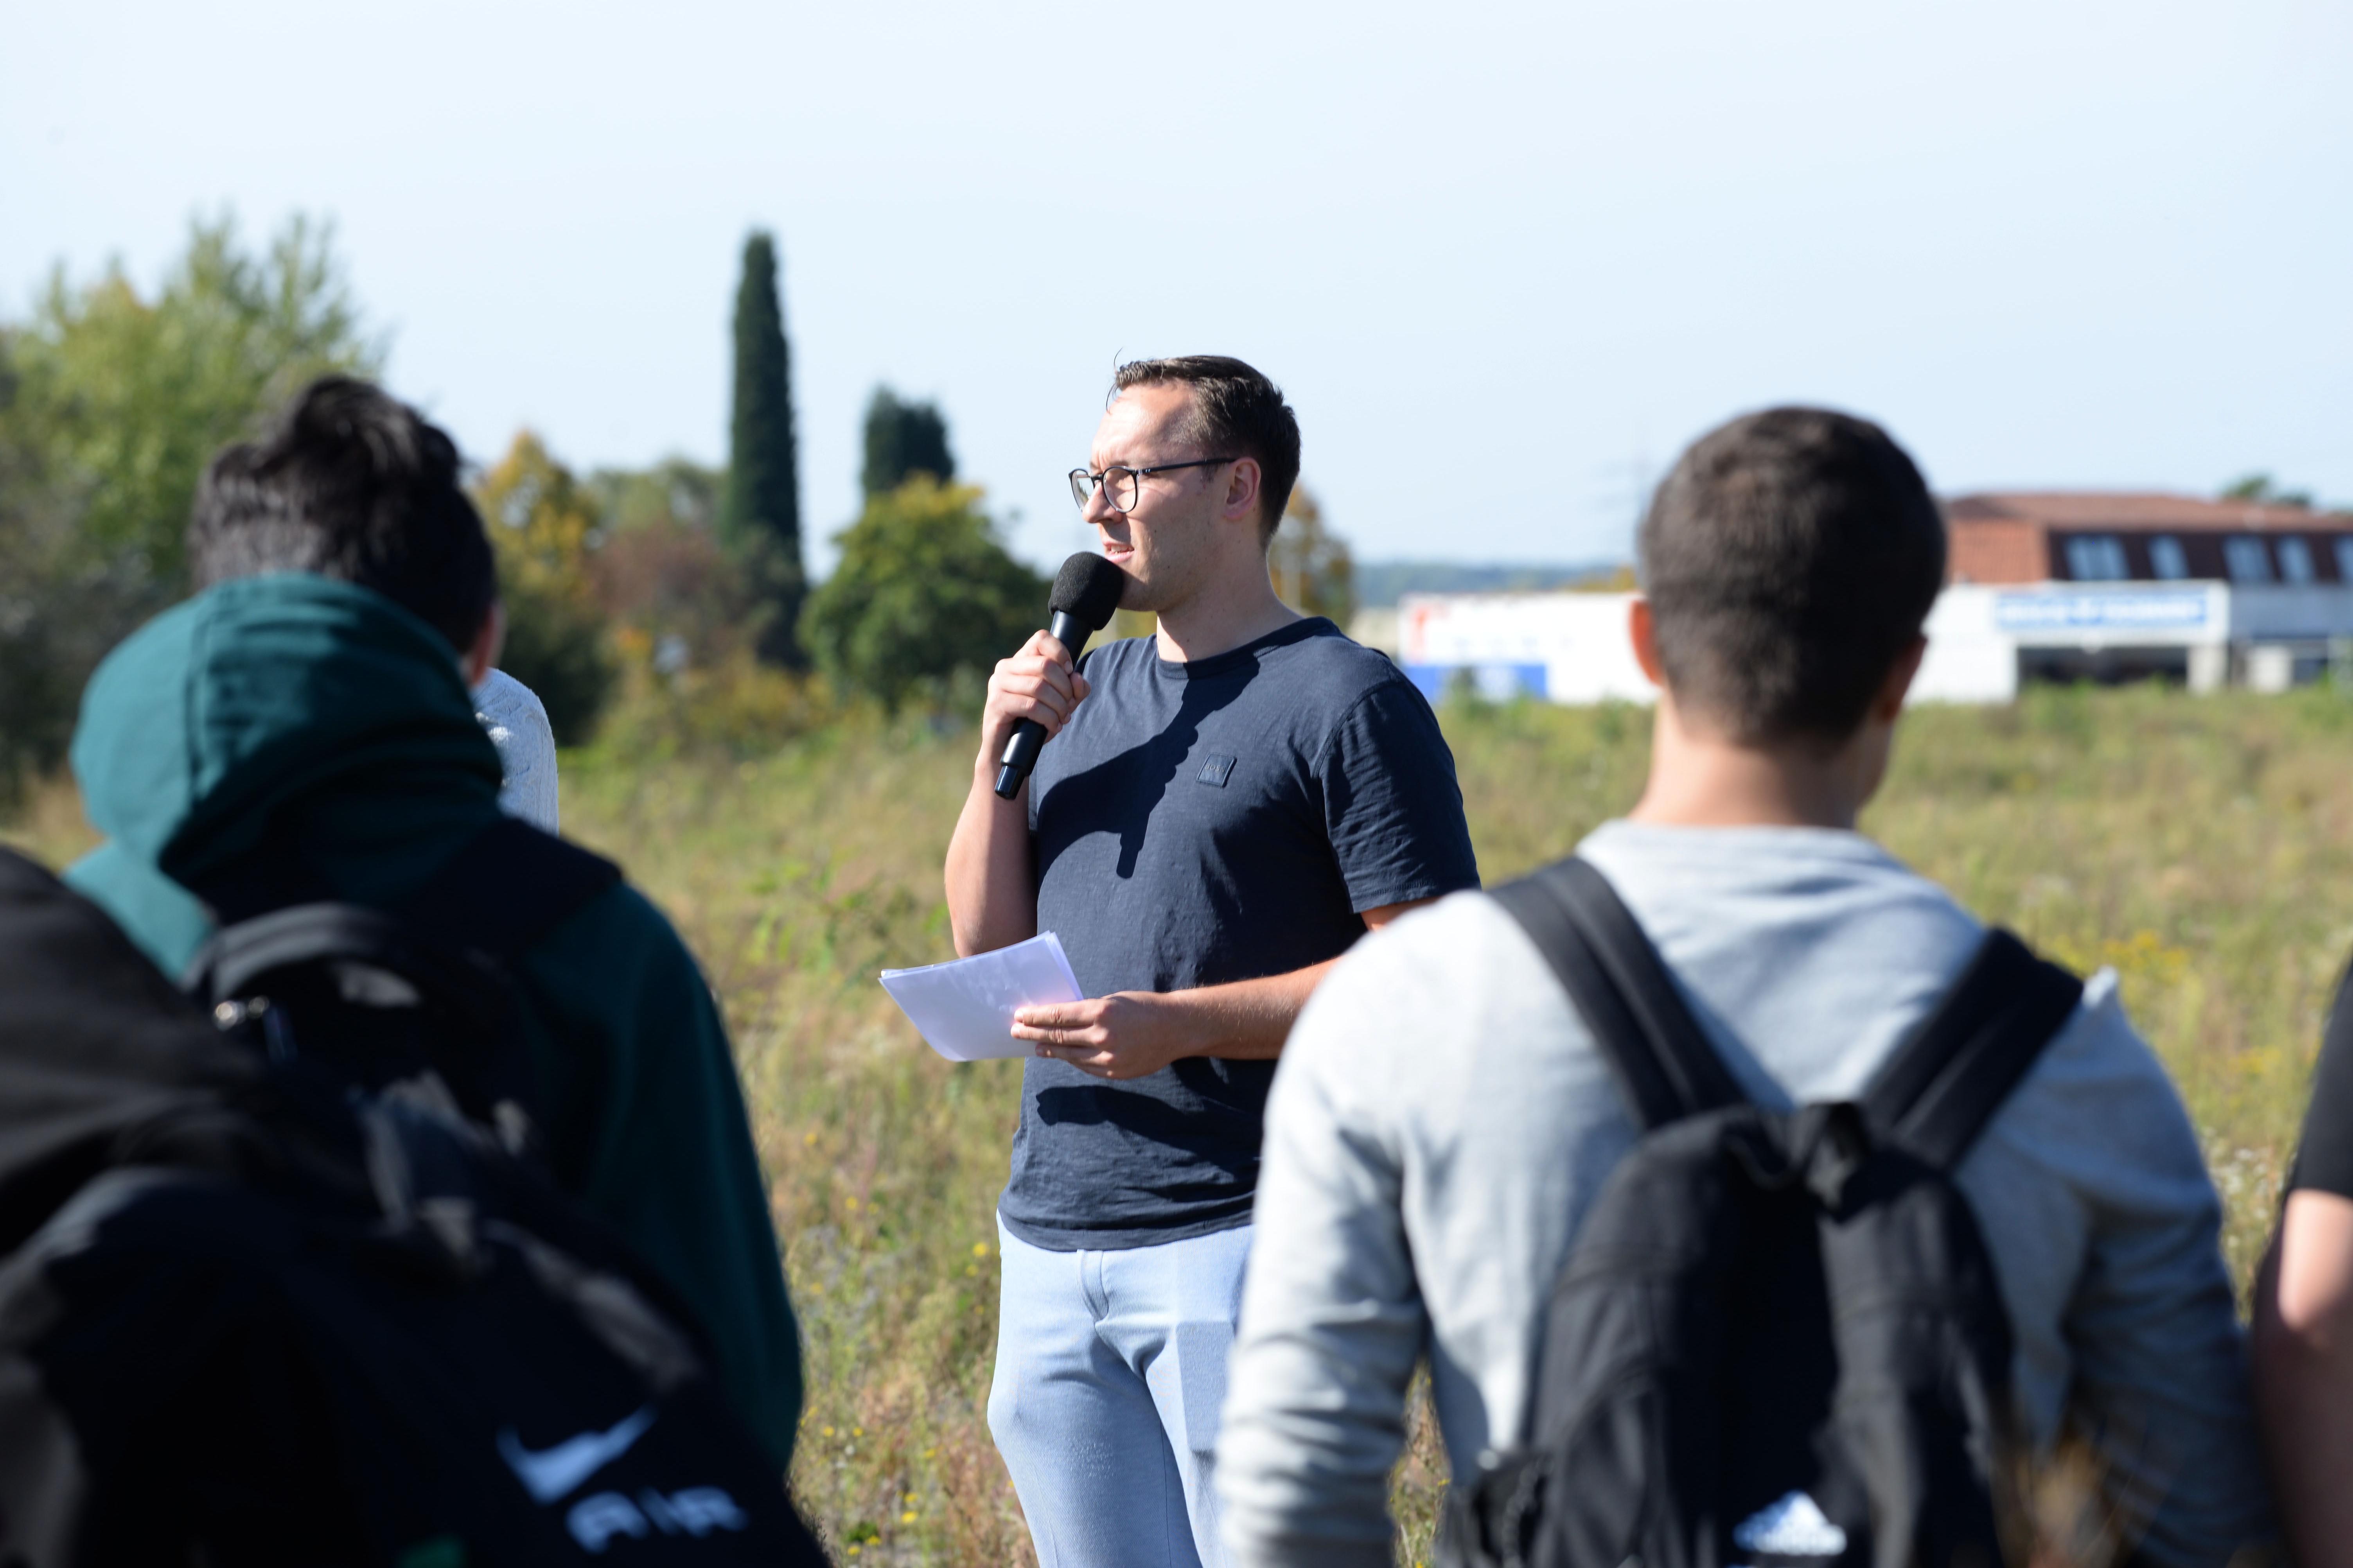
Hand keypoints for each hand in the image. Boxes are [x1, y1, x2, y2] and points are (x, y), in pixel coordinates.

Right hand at [978, 630, 1089, 775]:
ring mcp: (998, 685)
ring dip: (1059, 706)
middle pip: (1046, 664)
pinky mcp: (996, 704)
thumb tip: (1078, 679)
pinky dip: (1049, 718)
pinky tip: (1053, 727)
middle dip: (1065, 688)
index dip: (1062, 653)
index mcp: (1020, 660)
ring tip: (1062, 719)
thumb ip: (1074, 689)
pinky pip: (1031, 706)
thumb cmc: (1033, 723)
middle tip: (1069, 707)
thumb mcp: (1060, 703)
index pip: (1042, 638)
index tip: (1069, 673)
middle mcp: (1006, 667)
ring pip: (1040, 687)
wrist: (1007, 751)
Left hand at [1013, 992, 1188, 1079]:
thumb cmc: (1143, 1007)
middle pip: (1058, 1036)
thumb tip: (1059, 1019)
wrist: (1176, 1028)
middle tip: (1015, 1031)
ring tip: (1034, 1046)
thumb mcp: (1114, 1001)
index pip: (1058, 1015)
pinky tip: (1060, 1055)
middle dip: (1034, 1033)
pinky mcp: (1114, 1072)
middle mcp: (1102, 1036)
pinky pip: (1085, 1066)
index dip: (1036, 1016)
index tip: (1020, 1015)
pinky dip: (1070, 1060)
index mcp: (1101, 1012)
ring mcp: (1108, 1057)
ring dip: (1048, 1049)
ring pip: (1069, 1055)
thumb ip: (1088, 1012)